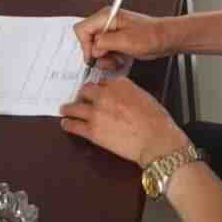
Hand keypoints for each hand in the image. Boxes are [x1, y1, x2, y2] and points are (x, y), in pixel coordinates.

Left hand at [59, 77, 188, 165]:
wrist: (156, 140)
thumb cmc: (156, 121)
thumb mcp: (145, 97)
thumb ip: (129, 93)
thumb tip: (122, 98)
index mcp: (120, 84)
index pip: (103, 82)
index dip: (99, 89)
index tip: (97, 92)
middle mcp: (105, 95)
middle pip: (86, 90)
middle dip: (84, 95)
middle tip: (81, 100)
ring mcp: (96, 112)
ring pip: (75, 106)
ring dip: (69, 108)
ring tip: (65, 109)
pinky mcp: (92, 131)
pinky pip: (73, 125)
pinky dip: (68, 124)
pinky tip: (66, 123)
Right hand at [73, 6, 171, 65]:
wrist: (166, 38)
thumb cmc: (152, 36)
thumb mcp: (126, 40)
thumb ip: (105, 42)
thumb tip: (93, 48)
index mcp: (107, 16)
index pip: (82, 29)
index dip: (85, 45)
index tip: (93, 57)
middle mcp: (107, 22)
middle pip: (88, 40)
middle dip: (97, 54)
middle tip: (108, 60)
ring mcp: (112, 31)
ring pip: (96, 48)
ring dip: (104, 59)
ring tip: (116, 61)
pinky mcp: (117, 40)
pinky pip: (106, 51)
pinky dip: (111, 59)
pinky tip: (120, 60)